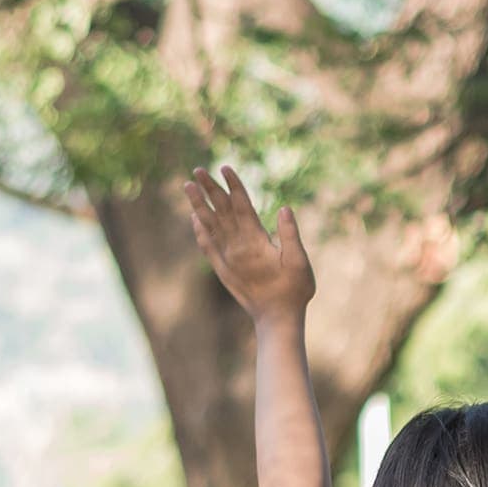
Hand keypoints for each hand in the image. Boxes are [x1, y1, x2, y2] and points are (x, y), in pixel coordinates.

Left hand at [181, 167, 315, 318]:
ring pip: (209, 225)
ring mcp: (227, 258)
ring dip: (198, 204)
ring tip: (187, 185)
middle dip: (209, 189)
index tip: (225, 167)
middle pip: (220, 211)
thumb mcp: (300, 262)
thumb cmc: (294, 290)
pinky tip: (194, 218)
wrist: (276, 318)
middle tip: (197, 169)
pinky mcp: (223, 269)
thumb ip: (291, 235)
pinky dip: (199, 229)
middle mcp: (236, 247)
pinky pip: (207, 245)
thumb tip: (284, 208)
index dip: (233, 186)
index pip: (241, 206)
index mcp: (255, 242)